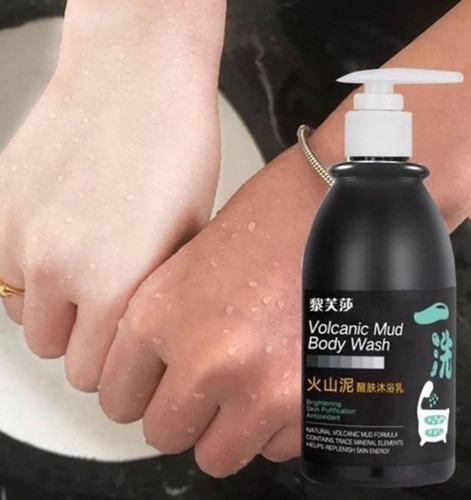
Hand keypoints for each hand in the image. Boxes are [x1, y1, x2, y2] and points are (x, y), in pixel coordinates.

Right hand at [0, 1, 224, 391]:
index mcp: (118, 287)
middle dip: (83, 344)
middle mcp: (61, 271)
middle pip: (57, 354)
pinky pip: (3, 272)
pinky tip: (61, 243)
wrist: (135, 82)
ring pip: (25, 317)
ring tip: (84, 274)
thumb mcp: (189, 241)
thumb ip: (156, 301)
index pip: (96, 374)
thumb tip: (141, 337)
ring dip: (54, 309)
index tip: (118, 359)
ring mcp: (22, 239)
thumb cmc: (175, 150)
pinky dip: (29, 273)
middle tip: (104, 317)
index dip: (112, 370)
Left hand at [98, 150, 327, 476]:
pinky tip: (282, 374)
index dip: (136, 390)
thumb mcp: (190, 262)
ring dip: (227, 424)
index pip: (118, 397)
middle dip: (181, 412)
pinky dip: (273, 422)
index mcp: (163, 315)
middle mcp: (208, 357)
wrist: (344, 205)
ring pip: (218, 454)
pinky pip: (273, 446)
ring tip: (246, 377)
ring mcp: (262, 386)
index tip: (150, 384)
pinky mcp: (312, 403)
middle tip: (201, 381)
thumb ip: (161, 326)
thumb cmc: (273, 218)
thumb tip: (147, 373)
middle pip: (164, 434)